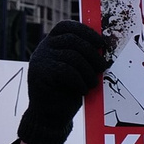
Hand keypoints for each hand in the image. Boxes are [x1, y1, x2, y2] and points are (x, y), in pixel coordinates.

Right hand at [18, 20, 104, 143]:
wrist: (50, 116)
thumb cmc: (68, 92)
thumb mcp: (78, 70)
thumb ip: (84, 56)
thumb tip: (104, 46)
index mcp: (52, 43)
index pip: (66, 27)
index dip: (86, 32)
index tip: (102, 43)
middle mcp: (44, 48)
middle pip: (73, 39)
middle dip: (92, 53)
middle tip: (102, 67)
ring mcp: (40, 59)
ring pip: (72, 56)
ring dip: (88, 71)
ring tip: (92, 84)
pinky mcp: (39, 72)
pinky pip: (66, 70)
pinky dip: (79, 81)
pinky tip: (82, 90)